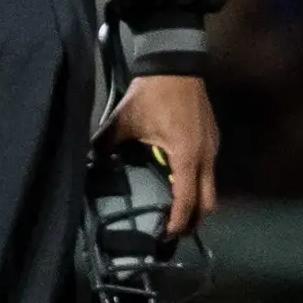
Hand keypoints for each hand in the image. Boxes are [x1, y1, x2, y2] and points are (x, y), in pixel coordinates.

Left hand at [107, 74, 216, 237]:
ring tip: (174, 215)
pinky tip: (178, 187)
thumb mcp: (122, 122)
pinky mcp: (213, 140)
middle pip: (209, 202)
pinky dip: (198, 186)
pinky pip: (209, 173)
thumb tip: (88, 165)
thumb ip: (104, 146)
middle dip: (193, 221)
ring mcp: (213, 147)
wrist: (175, 65)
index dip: (178, 222)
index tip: (165, 237)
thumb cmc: (150, 94)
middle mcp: (207, 156)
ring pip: (212, 188)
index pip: (188, 200)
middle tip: (171, 233)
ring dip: (196, 204)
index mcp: (186, 155)